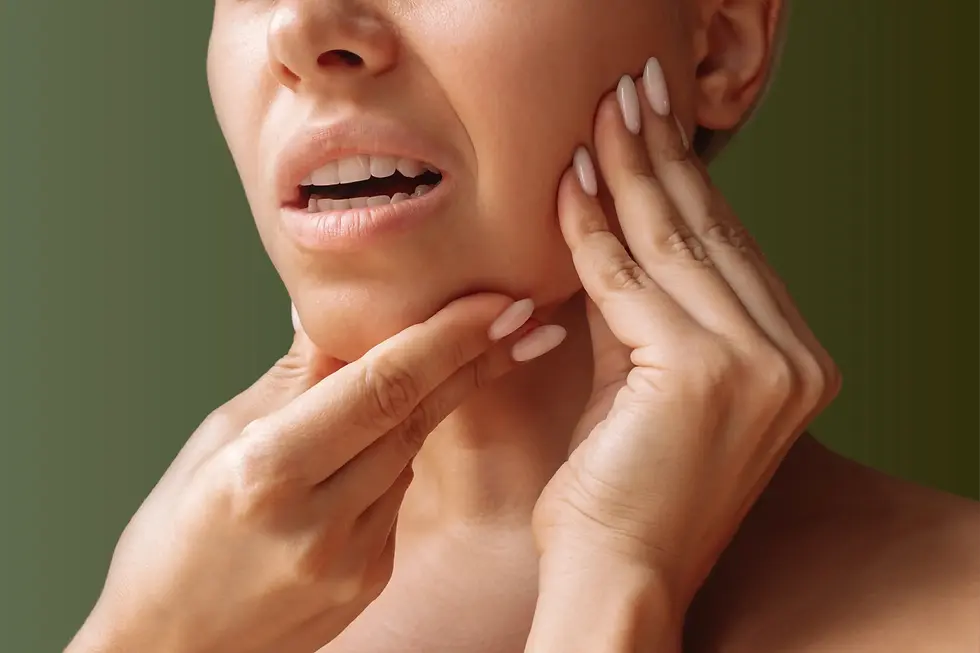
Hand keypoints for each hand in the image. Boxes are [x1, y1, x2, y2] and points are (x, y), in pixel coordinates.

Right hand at [69, 294, 557, 652]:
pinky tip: (367, 448)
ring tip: (435, 365)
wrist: (171, 649)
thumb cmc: (173, 542)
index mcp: (267, 472)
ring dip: (426, 404)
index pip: (380, 387)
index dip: (446, 338)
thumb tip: (335, 312)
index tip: (494, 301)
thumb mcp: (216, 441)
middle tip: (520, 315)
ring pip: (408, 452)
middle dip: (473, 358)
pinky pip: (396, 494)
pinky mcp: (370, 578)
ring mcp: (352, 559)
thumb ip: (293, 379)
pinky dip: (392, 457)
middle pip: (414, 417)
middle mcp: (319, 521)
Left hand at [532, 60, 840, 627]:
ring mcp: (759, 365)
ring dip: (632, 170)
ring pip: (676, 243)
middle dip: (665, 154)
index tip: (656, 126)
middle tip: (632, 89)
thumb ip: (644, 313)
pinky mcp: (705, 371)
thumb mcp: (648, 386)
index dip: (690, 183)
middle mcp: (794, 359)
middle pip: (712, 233)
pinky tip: (572, 181)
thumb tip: (614, 230)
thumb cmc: (625, 493)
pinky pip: (629, 279)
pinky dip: (593, 228)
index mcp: (794, 362)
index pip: (731, 250)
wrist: (620, 577)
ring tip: (603, 113)